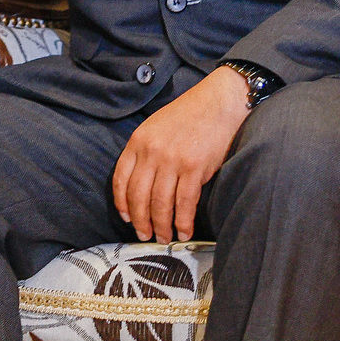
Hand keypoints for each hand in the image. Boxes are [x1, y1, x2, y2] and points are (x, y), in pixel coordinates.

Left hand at [112, 65, 251, 242]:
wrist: (218, 102)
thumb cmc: (189, 115)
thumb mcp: (155, 127)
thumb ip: (145, 151)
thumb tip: (142, 184)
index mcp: (138, 141)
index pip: (120, 178)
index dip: (122, 203)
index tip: (126, 217)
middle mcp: (151, 152)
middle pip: (138, 196)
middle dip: (140, 221)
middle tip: (144, 236)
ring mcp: (172, 160)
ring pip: (160, 204)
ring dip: (161, 226)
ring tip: (164, 238)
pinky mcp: (194, 168)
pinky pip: (184, 203)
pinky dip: (183, 222)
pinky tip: (184, 232)